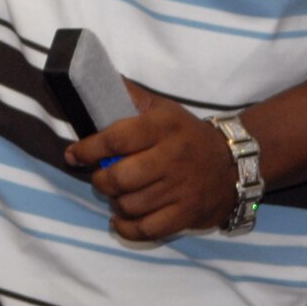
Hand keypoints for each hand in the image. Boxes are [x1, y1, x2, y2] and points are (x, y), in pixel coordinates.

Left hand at [63, 83, 240, 241]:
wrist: (234, 163)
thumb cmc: (186, 134)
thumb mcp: (163, 109)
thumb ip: (130, 96)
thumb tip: (92, 77)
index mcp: (162, 128)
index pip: (116, 140)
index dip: (88, 149)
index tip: (72, 154)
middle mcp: (171, 158)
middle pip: (120, 178)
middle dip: (100, 180)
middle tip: (100, 177)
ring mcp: (180, 190)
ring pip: (130, 205)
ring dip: (115, 202)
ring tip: (116, 195)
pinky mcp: (187, 215)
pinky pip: (148, 229)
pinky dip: (127, 228)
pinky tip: (121, 219)